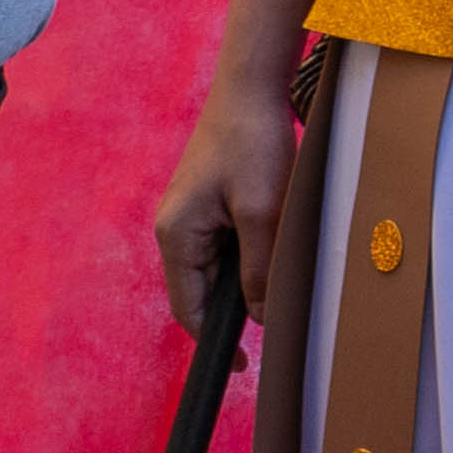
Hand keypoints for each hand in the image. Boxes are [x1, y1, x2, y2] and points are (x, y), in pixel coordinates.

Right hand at [156, 61, 296, 336]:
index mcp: (176, 235)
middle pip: (202, 290)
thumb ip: (260, 270)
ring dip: (244, 276)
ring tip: (278, 269)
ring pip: (216, 268)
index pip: (188, 308)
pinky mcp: (206, 201)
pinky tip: (271, 242)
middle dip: (234, 306)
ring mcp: (189, 214)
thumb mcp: (263, 213)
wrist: (251, 88)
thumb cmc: (252, 143)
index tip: (240, 364)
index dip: (213, 341)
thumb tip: (262, 317)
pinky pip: (223, 243)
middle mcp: (174, 228)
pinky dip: (246, 252)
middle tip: (277, 311)